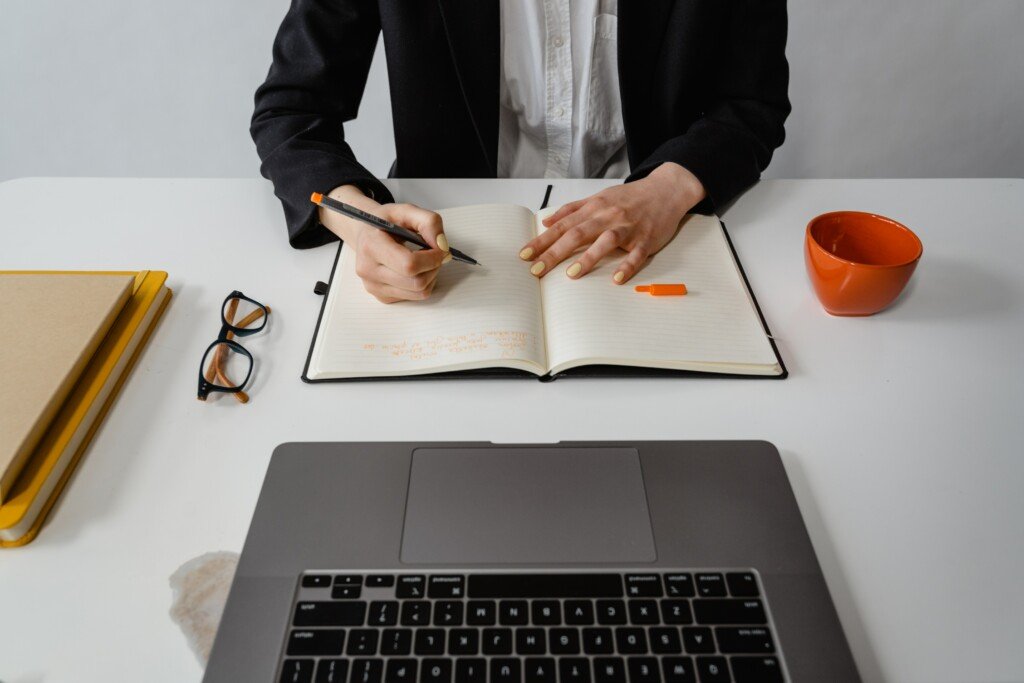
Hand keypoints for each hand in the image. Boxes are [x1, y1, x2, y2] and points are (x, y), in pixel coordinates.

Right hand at [320, 185, 450, 302]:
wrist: (365, 233)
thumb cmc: (386, 222)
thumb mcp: (406, 210)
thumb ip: (429, 222)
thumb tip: (442, 245)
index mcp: (371, 246)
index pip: (409, 264)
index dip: (432, 258)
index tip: (439, 249)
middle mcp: (368, 270)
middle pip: (417, 282)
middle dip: (434, 268)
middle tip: (434, 254)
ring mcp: (373, 286)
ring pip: (419, 293)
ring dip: (431, 277)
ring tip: (426, 261)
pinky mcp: (382, 297)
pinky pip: (414, 297)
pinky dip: (423, 284)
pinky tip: (416, 270)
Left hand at [519, 163, 705, 282]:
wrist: (665, 190)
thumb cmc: (629, 198)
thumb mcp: (598, 198)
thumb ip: (572, 209)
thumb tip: (547, 221)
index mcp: (594, 208)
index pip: (562, 226)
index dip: (542, 241)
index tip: (525, 255)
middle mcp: (608, 217)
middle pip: (577, 234)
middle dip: (555, 252)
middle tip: (537, 270)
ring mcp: (628, 228)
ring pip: (605, 241)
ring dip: (588, 258)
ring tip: (571, 273)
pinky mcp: (646, 240)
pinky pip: (636, 255)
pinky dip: (627, 266)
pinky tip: (617, 279)